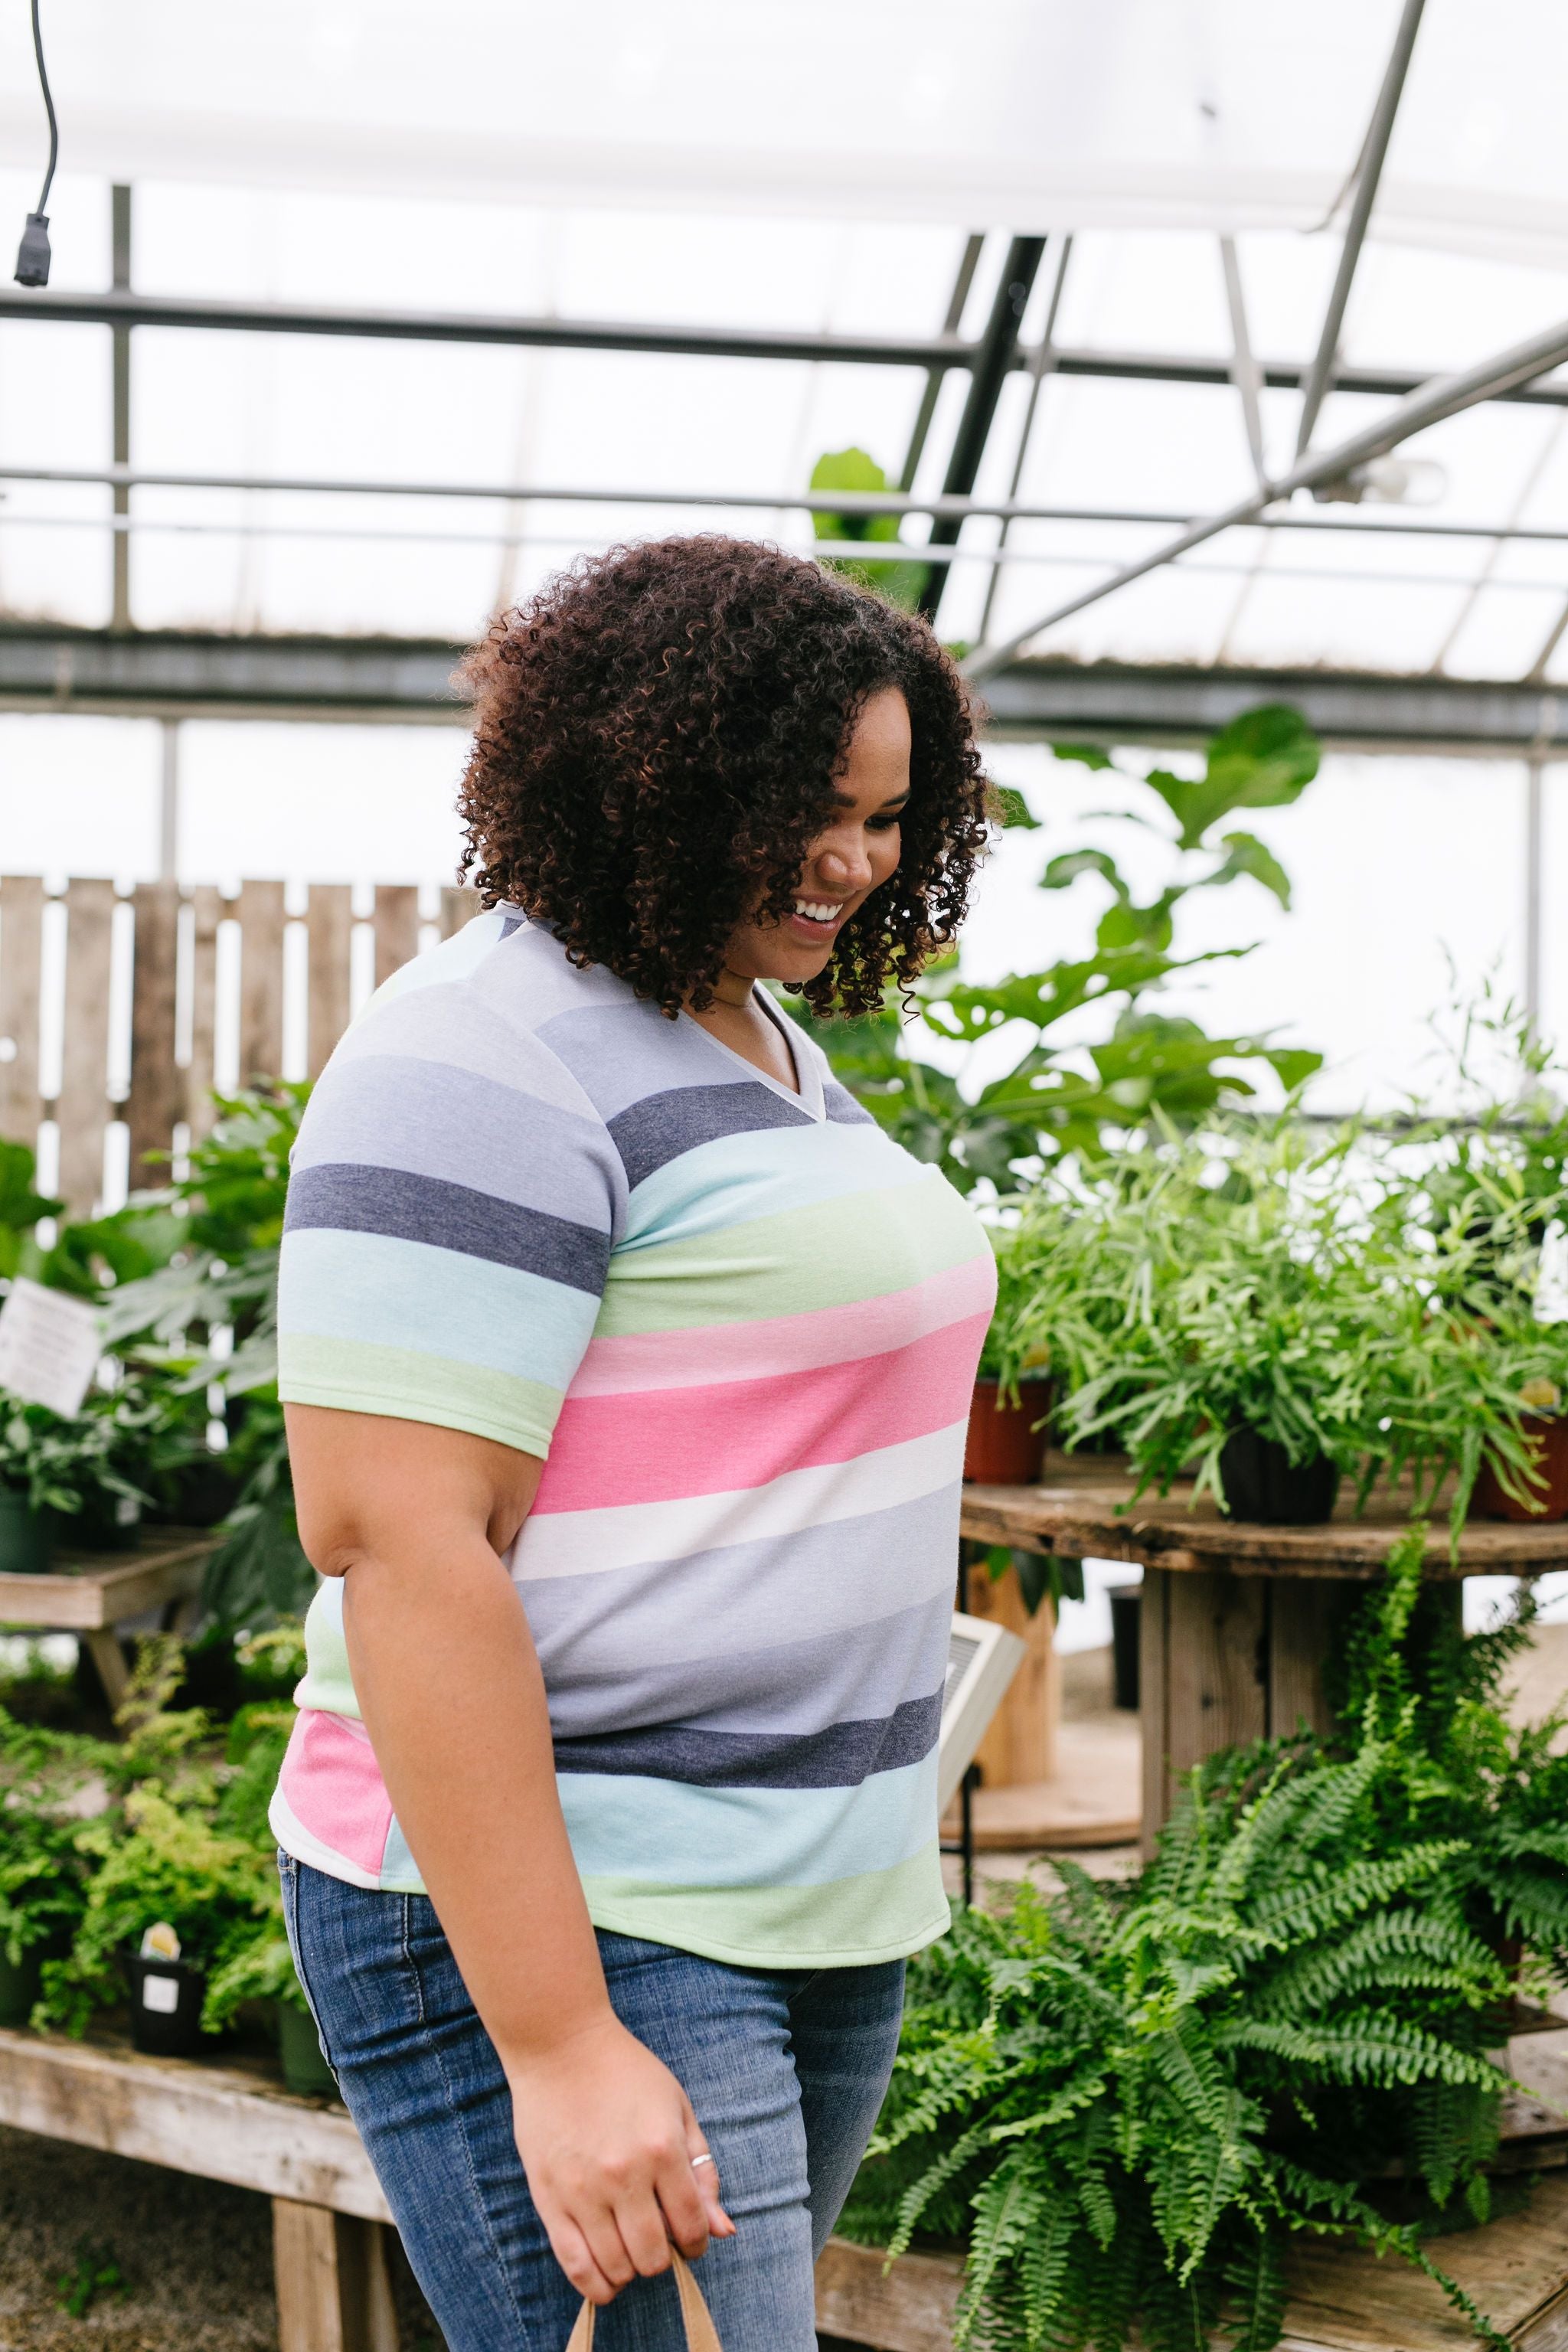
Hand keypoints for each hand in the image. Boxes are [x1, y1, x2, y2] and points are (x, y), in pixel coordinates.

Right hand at [507, 2012, 735, 2304]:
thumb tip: (724, 2231)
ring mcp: (583, 2190)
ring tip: (631, 2249)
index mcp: (662, 2148)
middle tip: (658, 2239)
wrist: (561, 2046)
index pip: (691, 2225)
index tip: (691, 2241)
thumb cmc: (626, 2073)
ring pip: (617, 2267)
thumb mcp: (677, 2107)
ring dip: (632, 2269)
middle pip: (654, 2256)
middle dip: (664, 2257)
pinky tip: (608, 2277)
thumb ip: (702, 2170)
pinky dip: (597, 2285)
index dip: (696, 2243)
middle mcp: (625, 2174)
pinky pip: (575, 2266)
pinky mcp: (549, 2199)